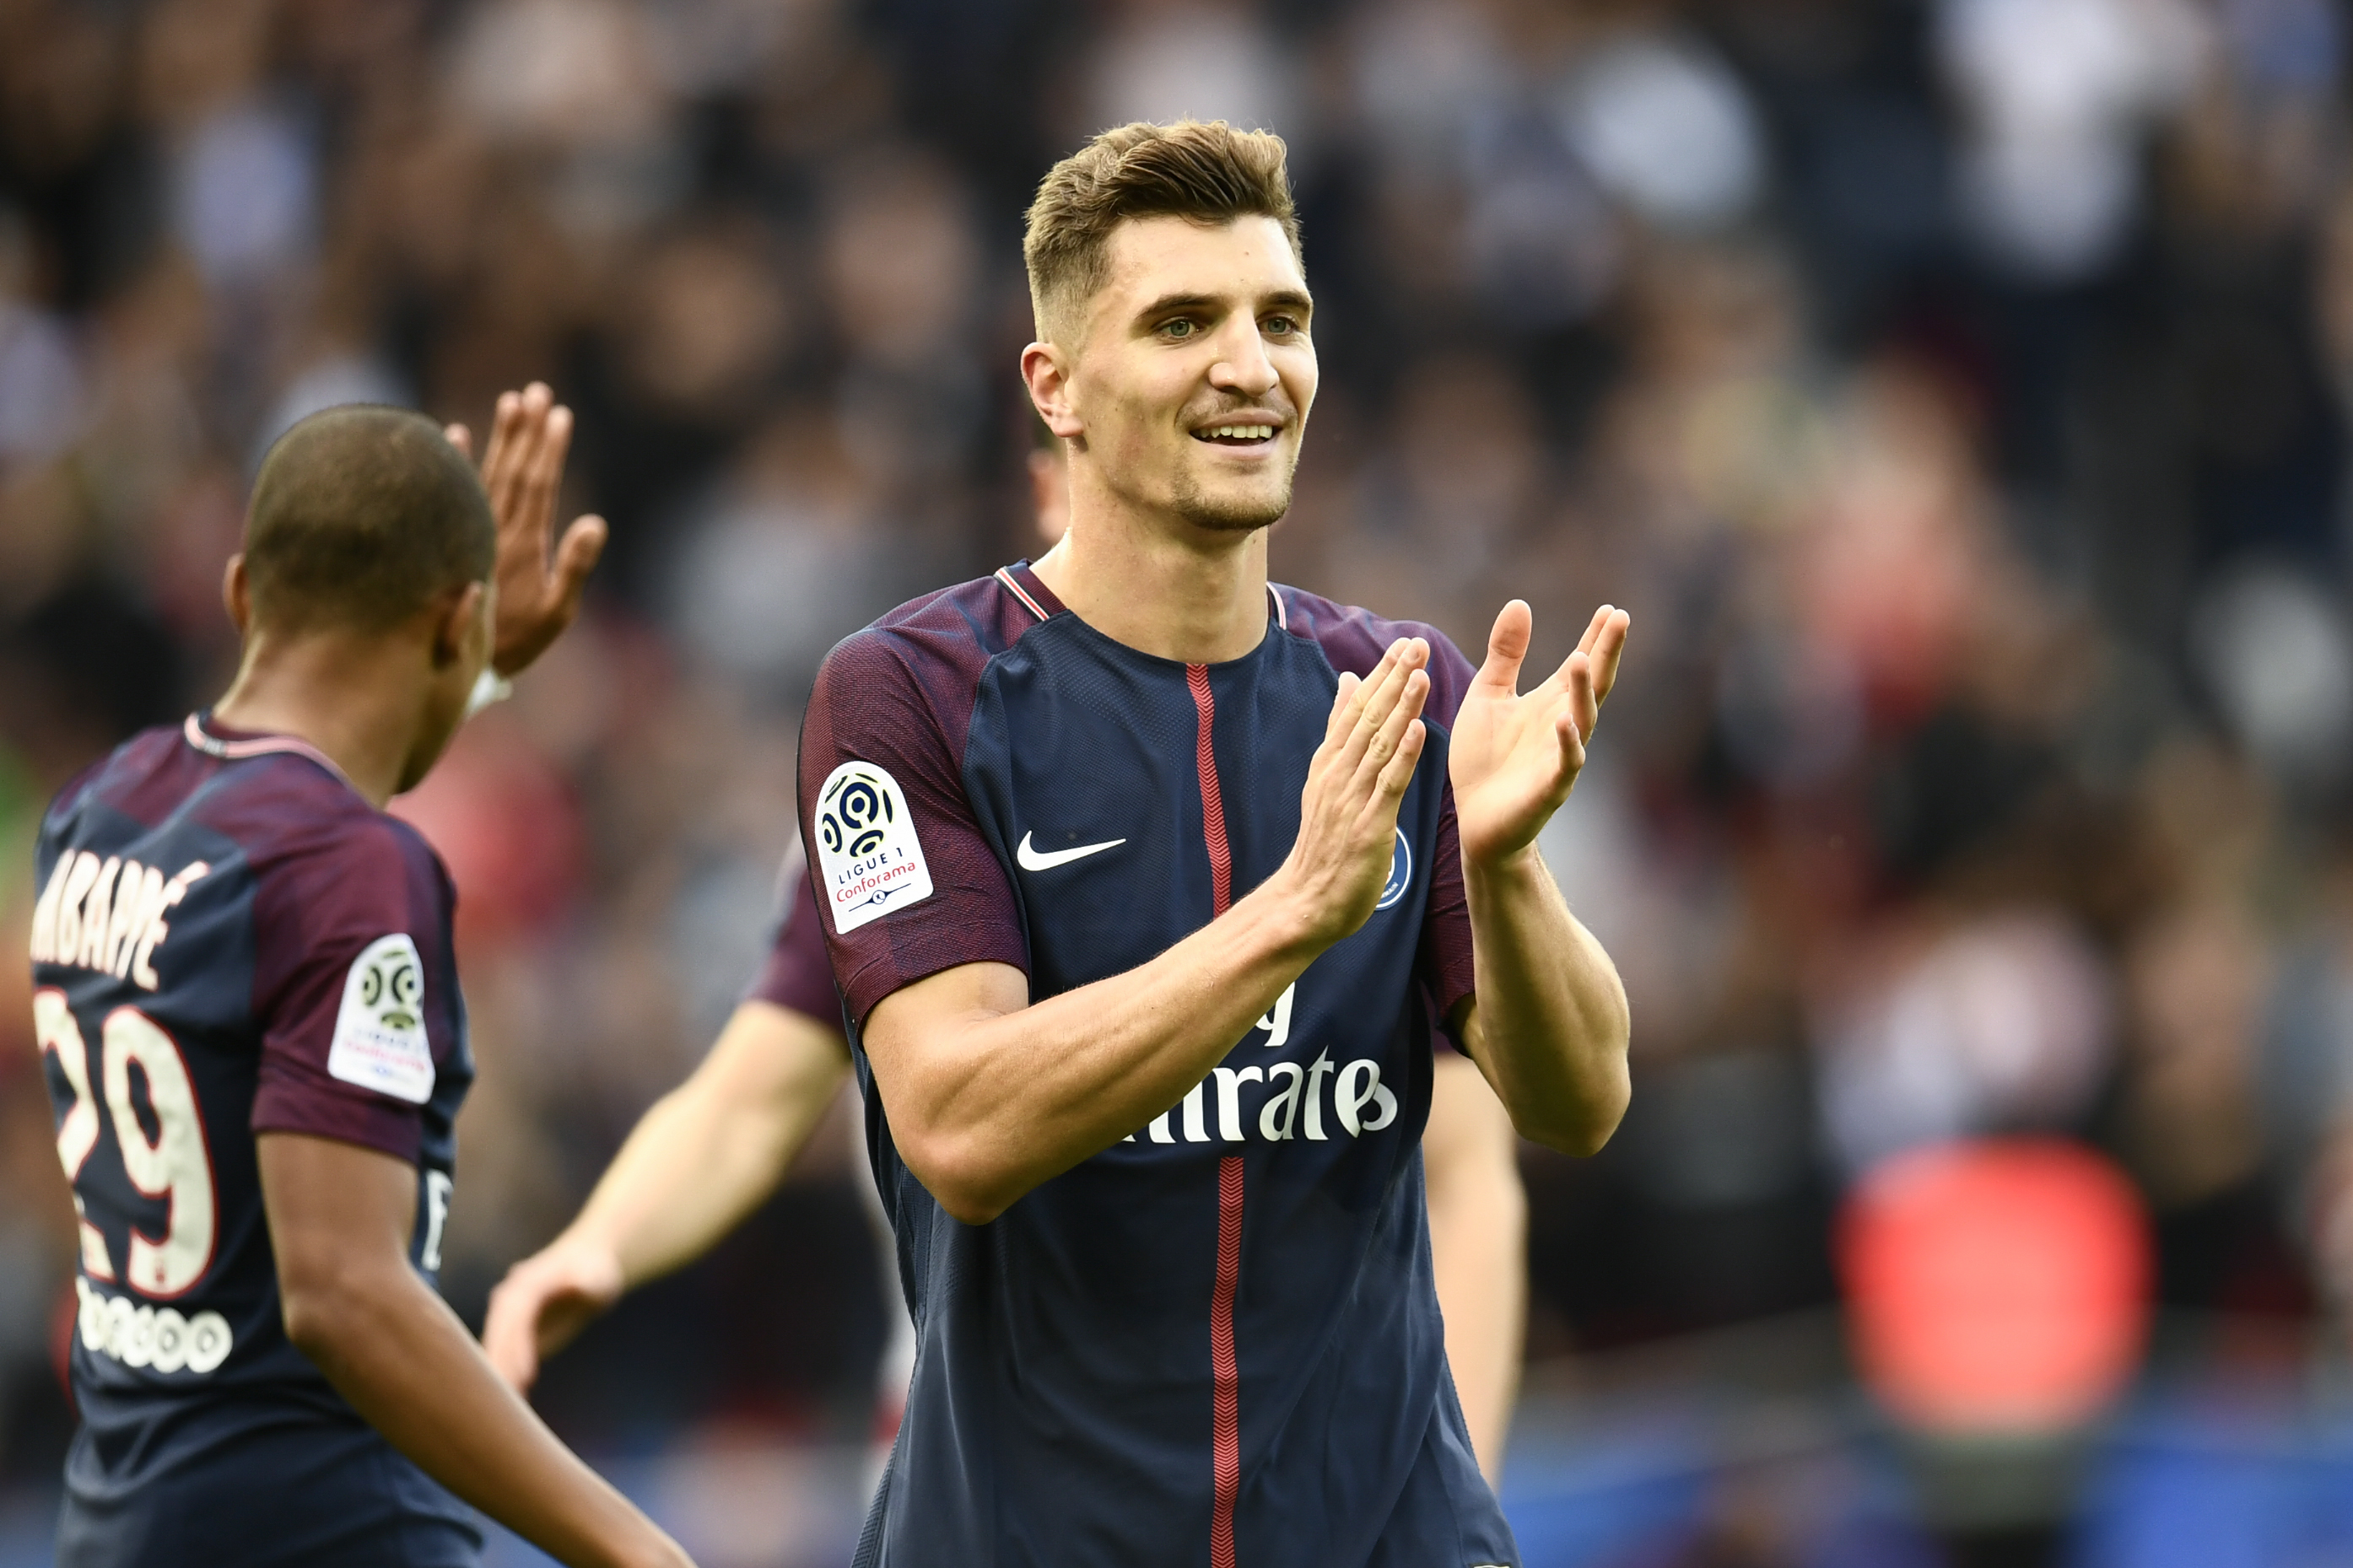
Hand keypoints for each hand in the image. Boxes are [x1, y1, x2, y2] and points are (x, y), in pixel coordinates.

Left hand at [444, 382, 607, 676]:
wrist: (455, 661)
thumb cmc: (515, 642)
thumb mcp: (556, 613)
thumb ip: (575, 567)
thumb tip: (596, 521)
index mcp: (524, 543)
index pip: (539, 484)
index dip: (549, 448)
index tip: (559, 413)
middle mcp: (495, 528)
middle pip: (513, 469)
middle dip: (526, 429)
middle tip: (537, 390)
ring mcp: (472, 530)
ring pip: (486, 472)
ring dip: (499, 436)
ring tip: (509, 401)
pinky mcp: (454, 538)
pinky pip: (455, 492)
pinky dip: (454, 462)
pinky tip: (452, 434)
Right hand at [480, 1234, 623, 1392]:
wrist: (583, 1265)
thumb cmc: (593, 1270)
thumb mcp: (597, 1274)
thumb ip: (588, 1281)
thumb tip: (580, 1283)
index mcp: (528, 1283)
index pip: (518, 1315)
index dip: (519, 1344)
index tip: (525, 1374)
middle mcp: (510, 1299)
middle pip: (500, 1336)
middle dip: (503, 1368)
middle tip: (507, 1403)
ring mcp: (507, 1316)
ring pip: (496, 1349)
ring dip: (499, 1377)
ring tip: (505, 1413)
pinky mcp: (512, 1331)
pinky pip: (503, 1356)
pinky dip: (505, 1377)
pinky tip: (512, 1403)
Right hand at [1275, 637, 1430, 946]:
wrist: (1306, 901)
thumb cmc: (1323, 844)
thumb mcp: (1325, 780)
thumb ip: (1338, 731)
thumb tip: (1348, 682)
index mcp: (1330, 762)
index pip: (1356, 708)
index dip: (1381, 674)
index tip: (1403, 642)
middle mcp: (1338, 774)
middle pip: (1368, 718)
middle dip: (1393, 679)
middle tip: (1416, 643)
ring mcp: (1351, 799)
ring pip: (1378, 745)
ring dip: (1400, 708)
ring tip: (1419, 674)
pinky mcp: (1368, 826)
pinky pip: (1386, 786)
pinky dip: (1401, 757)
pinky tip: (1417, 731)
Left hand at [1450, 601, 1629, 866]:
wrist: (1474, 820)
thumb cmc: (1484, 759)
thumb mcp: (1489, 695)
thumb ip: (1506, 655)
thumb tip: (1520, 604)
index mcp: (1550, 703)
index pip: (1579, 665)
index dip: (1596, 638)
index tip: (1611, 609)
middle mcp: (1562, 725)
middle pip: (1592, 684)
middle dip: (1606, 653)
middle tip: (1620, 619)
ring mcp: (1559, 757)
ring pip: (1582, 720)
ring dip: (1583, 691)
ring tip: (1583, 659)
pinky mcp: (1548, 789)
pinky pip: (1565, 765)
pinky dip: (1567, 743)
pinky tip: (1565, 721)